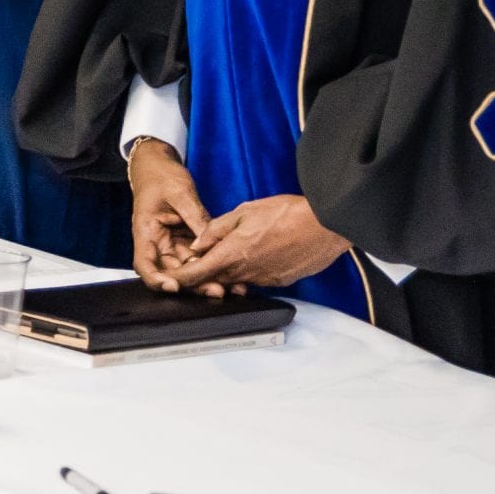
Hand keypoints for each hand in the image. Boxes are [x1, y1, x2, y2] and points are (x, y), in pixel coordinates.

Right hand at [127, 139, 216, 293]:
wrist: (159, 166)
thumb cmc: (161, 176)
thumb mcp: (180, 193)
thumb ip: (196, 218)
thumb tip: (212, 243)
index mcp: (146, 231)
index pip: (144, 264)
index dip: (157, 279)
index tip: (174, 286)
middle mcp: (157, 242)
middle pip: (171, 271)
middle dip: (193, 284)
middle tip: (217, 290)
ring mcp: (172, 242)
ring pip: (188, 267)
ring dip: (206, 278)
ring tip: (231, 286)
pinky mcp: (185, 239)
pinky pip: (198, 256)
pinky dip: (212, 264)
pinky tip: (230, 270)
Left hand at [170, 194, 350, 295]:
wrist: (325, 225)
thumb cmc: (286, 213)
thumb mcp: (244, 211)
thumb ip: (217, 229)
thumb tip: (198, 245)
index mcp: (232, 254)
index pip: (197, 274)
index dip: (180, 279)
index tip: (169, 282)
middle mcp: (246, 273)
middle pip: (216, 280)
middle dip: (204, 276)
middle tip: (197, 264)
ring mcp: (265, 280)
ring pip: (237, 281)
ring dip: (228, 273)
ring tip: (232, 254)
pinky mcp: (281, 281)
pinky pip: (257, 280)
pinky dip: (249, 271)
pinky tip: (257, 254)